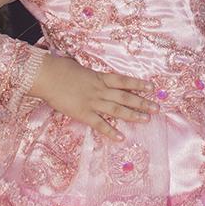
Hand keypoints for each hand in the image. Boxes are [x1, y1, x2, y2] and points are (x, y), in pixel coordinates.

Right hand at [35, 54, 157, 141]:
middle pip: (125, 96)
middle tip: (157, 108)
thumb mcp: (79, 68)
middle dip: (142, 102)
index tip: (152, 87)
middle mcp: (100, 90)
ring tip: (146, 120)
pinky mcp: (83, 113)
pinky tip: (121, 137)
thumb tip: (94, 76)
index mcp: (99, 77)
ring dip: (133, 115)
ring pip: (117, 110)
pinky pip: (100, 124)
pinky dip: (111, 131)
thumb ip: (90, 75)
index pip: (124, 81)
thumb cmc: (61, 69)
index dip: (138, 84)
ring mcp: (93, 102)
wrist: (48, 76)